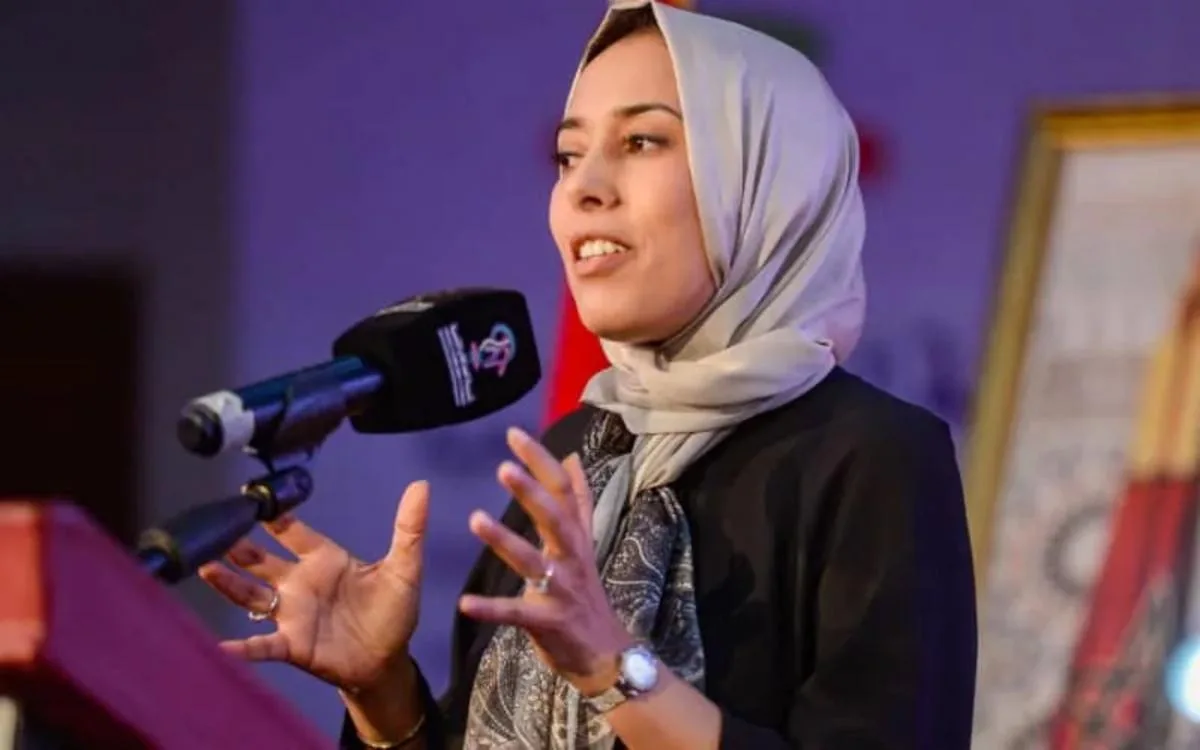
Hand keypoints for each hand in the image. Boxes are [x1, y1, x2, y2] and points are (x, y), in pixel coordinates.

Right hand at [198, 481, 429, 692]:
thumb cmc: (393, 611)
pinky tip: (219, 648)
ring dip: (227, 582)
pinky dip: (242, 648)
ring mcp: (292, 614)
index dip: (274, 516)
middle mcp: (300, 583)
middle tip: (212, 530)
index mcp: (324, 559)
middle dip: (237, 546)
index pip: (293, 531)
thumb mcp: (404, 568)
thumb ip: (409, 529)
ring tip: (201, 566)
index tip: (252, 497)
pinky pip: (262, 644)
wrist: (388, 661)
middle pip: (260, 560)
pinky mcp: (292, 645)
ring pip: (251, 594)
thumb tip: (421, 486)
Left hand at [458, 428, 633, 694]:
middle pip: (555, 518)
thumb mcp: (584, 542)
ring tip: (474, 520)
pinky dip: (491, 609)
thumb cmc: (586, 593)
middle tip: (504, 467)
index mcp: (575, 537)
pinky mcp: (547, 622)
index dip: (540, 460)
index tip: (514, 434)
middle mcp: (572, 557)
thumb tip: (573, 458)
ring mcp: (561, 590)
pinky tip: (465, 602)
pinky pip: (516, 614)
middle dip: (531, 492)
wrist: (605, 654)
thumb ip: (578, 501)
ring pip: (533, 562)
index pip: (562, 490)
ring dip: (504, 540)